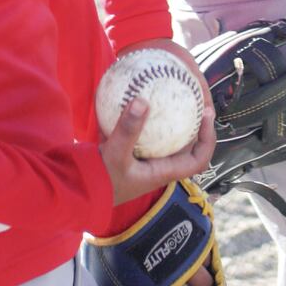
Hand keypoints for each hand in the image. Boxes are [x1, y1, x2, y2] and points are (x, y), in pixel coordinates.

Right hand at [97, 95, 215, 206]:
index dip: (208, 138)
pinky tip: (143, 99)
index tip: (207, 114)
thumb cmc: (100, 181)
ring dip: (174, 120)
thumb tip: (143, 101)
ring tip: (174, 94)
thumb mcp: (115, 155)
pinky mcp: (130, 153)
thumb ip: (127, 130)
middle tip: (194, 97)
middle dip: (194, 123)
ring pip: (168, 139)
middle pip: (187, 146)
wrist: (76, 191)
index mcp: (162, 172)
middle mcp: (157, 166)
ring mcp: (144, 160)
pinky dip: (149, 119)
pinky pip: (148, 134)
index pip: (198, 159)